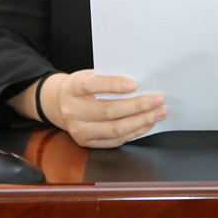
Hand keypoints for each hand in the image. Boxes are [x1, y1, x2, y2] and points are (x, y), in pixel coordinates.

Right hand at [40, 70, 166, 147]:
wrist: (59, 105)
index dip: (113, 85)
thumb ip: (106, 77)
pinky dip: (134, 132)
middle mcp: (73, 111)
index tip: (135, 84)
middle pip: (108, 111)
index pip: (92, 85)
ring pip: (115, 128)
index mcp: (72, 88)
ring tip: (158, 113)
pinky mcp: (87, 143)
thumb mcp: (87, 75)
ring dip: (141, 121)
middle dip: (137, 106)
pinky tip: (147, 123)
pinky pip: (115, 140)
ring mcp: (79, 130)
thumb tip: (138, 82)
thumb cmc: (80, 87)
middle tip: (157, 99)